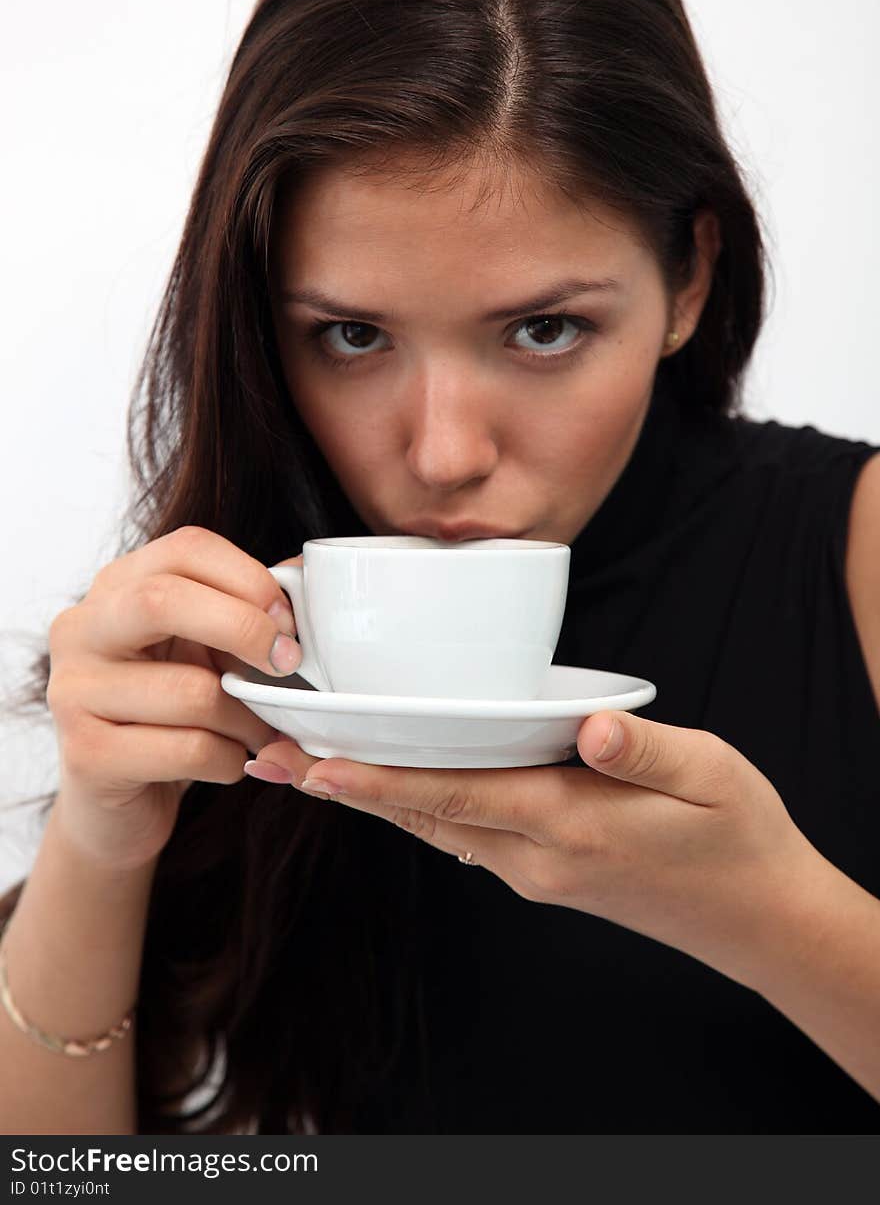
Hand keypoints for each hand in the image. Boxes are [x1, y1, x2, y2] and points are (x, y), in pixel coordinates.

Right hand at [45, 526, 303, 871]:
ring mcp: (73, 691)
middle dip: (244, 629)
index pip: (187, 549)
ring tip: (263, 730)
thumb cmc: (171, 713)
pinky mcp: (86, 755)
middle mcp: (81, 628)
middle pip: (163, 600)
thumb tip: (304, 581)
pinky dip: (230, 759)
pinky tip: (231, 761)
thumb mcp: (205, 648)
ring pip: (190, 691)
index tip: (289, 621)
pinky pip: (188, 749)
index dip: (250, 578)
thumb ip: (244, 610)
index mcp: (116, 586)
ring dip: (249, 717)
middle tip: (287, 664)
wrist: (116, 804)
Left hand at [251, 712, 819, 989]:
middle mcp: (537, 855)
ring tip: (305, 769)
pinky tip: (389, 787)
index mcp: (571, 823)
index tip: (315, 764)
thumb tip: (591, 728)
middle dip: (347, 787)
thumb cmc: (735, 835)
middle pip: (424, 815)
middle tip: (273, 757)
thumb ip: (647, 752)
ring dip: (371, 799)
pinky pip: (461, 834)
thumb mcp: (710, 777)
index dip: (381, 780)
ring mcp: (534, 872)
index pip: (456, 796)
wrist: (756, 916)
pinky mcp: (541, 871)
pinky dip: (414, 808)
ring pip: (435, 827)